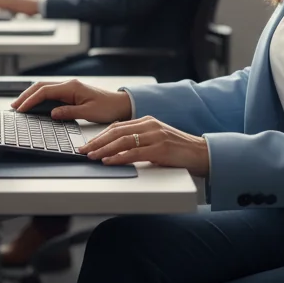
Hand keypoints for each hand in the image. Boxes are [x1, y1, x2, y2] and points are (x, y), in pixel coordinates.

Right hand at [12, 78, 131, 124]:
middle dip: (26, 96)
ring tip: (19, 105)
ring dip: (31, 96)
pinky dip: (39, 97)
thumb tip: (52, 113)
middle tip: (14, 106)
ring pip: (44, 88)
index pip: (45, 91)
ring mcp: (69, 88)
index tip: (21, 108)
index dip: (31, 100)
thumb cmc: (107, 107)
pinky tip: (34, 104)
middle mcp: (69, 85)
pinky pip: (51, 93)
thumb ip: (69, 112)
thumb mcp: (88, 112)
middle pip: (41, 87)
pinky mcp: (70, 93)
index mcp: (72, 87)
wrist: (120, 103)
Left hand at [79, 116, 209, 176]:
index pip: (117, 126)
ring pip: (123, 141)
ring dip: (104, 149)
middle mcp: (149, 125)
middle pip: (116, 131)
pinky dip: (119, 157)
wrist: (200, 152)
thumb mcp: (156, 140)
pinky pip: (134, 153)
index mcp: (147, 121)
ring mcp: (155, 136)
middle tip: (84, 150)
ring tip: (92, 156)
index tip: (88, 143)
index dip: (100, 135)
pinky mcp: (160, 149)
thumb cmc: (177, 149)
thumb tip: (116, 149)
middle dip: (97, 141)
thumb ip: (139, 140)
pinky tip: (109, 161)